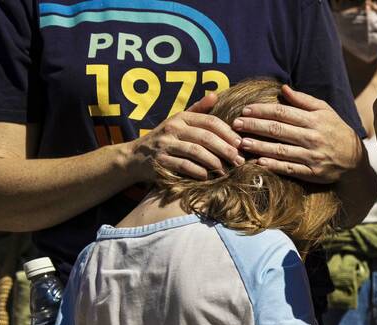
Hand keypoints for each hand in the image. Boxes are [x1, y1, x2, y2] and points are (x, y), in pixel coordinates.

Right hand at [124, 93, 243, 180]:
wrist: (136, 157)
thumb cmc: (166, 140)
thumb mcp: (179, 121)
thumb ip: (198, 110)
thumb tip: (215, 95)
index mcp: (181, 117)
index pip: (210, 121)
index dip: (228, 132)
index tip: (241, 143)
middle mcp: (173, 128)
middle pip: (206, 137)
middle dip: (226, 149)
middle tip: (239, 160)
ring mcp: (165, 144)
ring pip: (197, 152)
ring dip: (215, 163)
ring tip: (227, 171)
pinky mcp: (161, 161)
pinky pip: (185, 166)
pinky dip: (200, 172)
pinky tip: (209, 177)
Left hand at [234, 85, 363, 183]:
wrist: (355, 159)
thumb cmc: (337, 130)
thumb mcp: (325, 111)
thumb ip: (304, 100)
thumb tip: (283, 89)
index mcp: (314, 120)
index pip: (282, 113)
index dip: (262, 110)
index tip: (245, 110)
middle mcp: (312, 138)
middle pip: (278, 130)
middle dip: (255, 126)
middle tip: (236, 124)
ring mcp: (312, 157)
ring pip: (281, 150)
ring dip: (259, 146)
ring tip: (242, 143)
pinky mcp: (314, 173)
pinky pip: (290, 169)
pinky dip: (274, 166)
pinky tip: (259, 162)